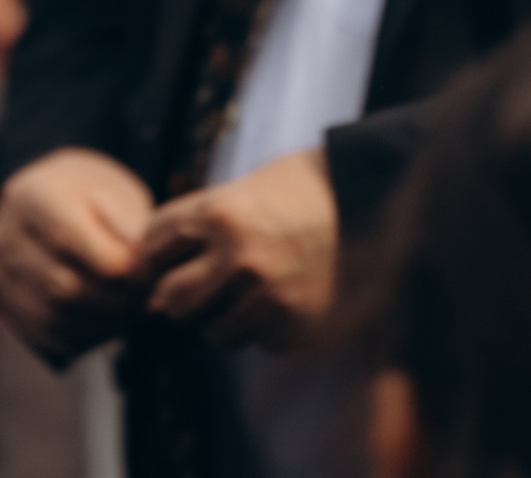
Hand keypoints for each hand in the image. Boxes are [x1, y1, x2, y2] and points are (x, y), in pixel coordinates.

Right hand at [0, 147, 155, 365]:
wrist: (57, 209)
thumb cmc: (94, 199)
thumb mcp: (115, 191)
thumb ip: (126, 220)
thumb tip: (134, 255)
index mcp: (31, 197)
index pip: (69, 240)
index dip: (118, 262)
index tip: (147, 265)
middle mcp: (5, 238)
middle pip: (64, 285)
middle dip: (116, 296)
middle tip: (146, 290)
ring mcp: (2, 277)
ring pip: (60, 316)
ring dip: (106, 319)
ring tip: (132, 301)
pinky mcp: (11, 310)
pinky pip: (54, 336)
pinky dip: (90, 333)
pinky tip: (110, 314)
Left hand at [138, 147, 338, 349]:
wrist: (377, 201)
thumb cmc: (304, 190)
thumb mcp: (245, 188)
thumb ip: (201, 225)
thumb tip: (154, 272)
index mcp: (217, 212)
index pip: (153, 244)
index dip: (155, 252)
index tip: (164, 257)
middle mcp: (237, 257)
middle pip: (171, 298)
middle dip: (176, 296)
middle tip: (193, 288)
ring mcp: (268, 298)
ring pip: (214, 332)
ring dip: (223, 319)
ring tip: (249, 295)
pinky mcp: (296, 329)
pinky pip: (260, 342)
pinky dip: (267, 329)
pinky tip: (289, 300)